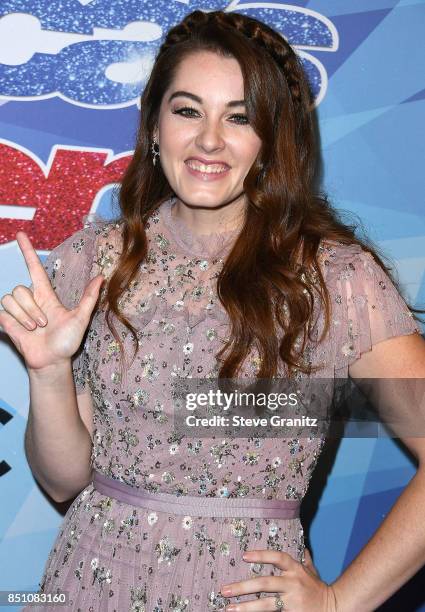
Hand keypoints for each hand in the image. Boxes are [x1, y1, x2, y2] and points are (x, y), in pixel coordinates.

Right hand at [0, 231, 104, 369]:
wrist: (52, 361)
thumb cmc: (67, 342)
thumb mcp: (81, 318)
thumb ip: (89, 297)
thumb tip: (101, 278)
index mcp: (46, 295)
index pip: (34, 268)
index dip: (27, 252)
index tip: (21, 235)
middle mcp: (31, 300)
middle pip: (21, 289)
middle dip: (32, 308)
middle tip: (44, 323)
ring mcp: (19, 311)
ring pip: (12, 299)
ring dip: (26, 316)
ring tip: (36, 328)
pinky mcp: (8, 321)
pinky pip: (5, 312)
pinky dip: (16, 322)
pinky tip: (25, 331)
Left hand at [220, 548, 336, 610]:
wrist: (335, 608)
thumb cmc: (319, 590)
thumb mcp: (312, 572)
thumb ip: (304, 560)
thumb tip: (302, 546)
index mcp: (296, 570)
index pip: (278, 558)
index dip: (262, 555)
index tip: (245, 555)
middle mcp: (293, 584)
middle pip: (265, 584)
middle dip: (243, 586)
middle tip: (224, 589)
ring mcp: (292, 601)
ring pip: (265, 605)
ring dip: (245, 607)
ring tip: (228, 608)